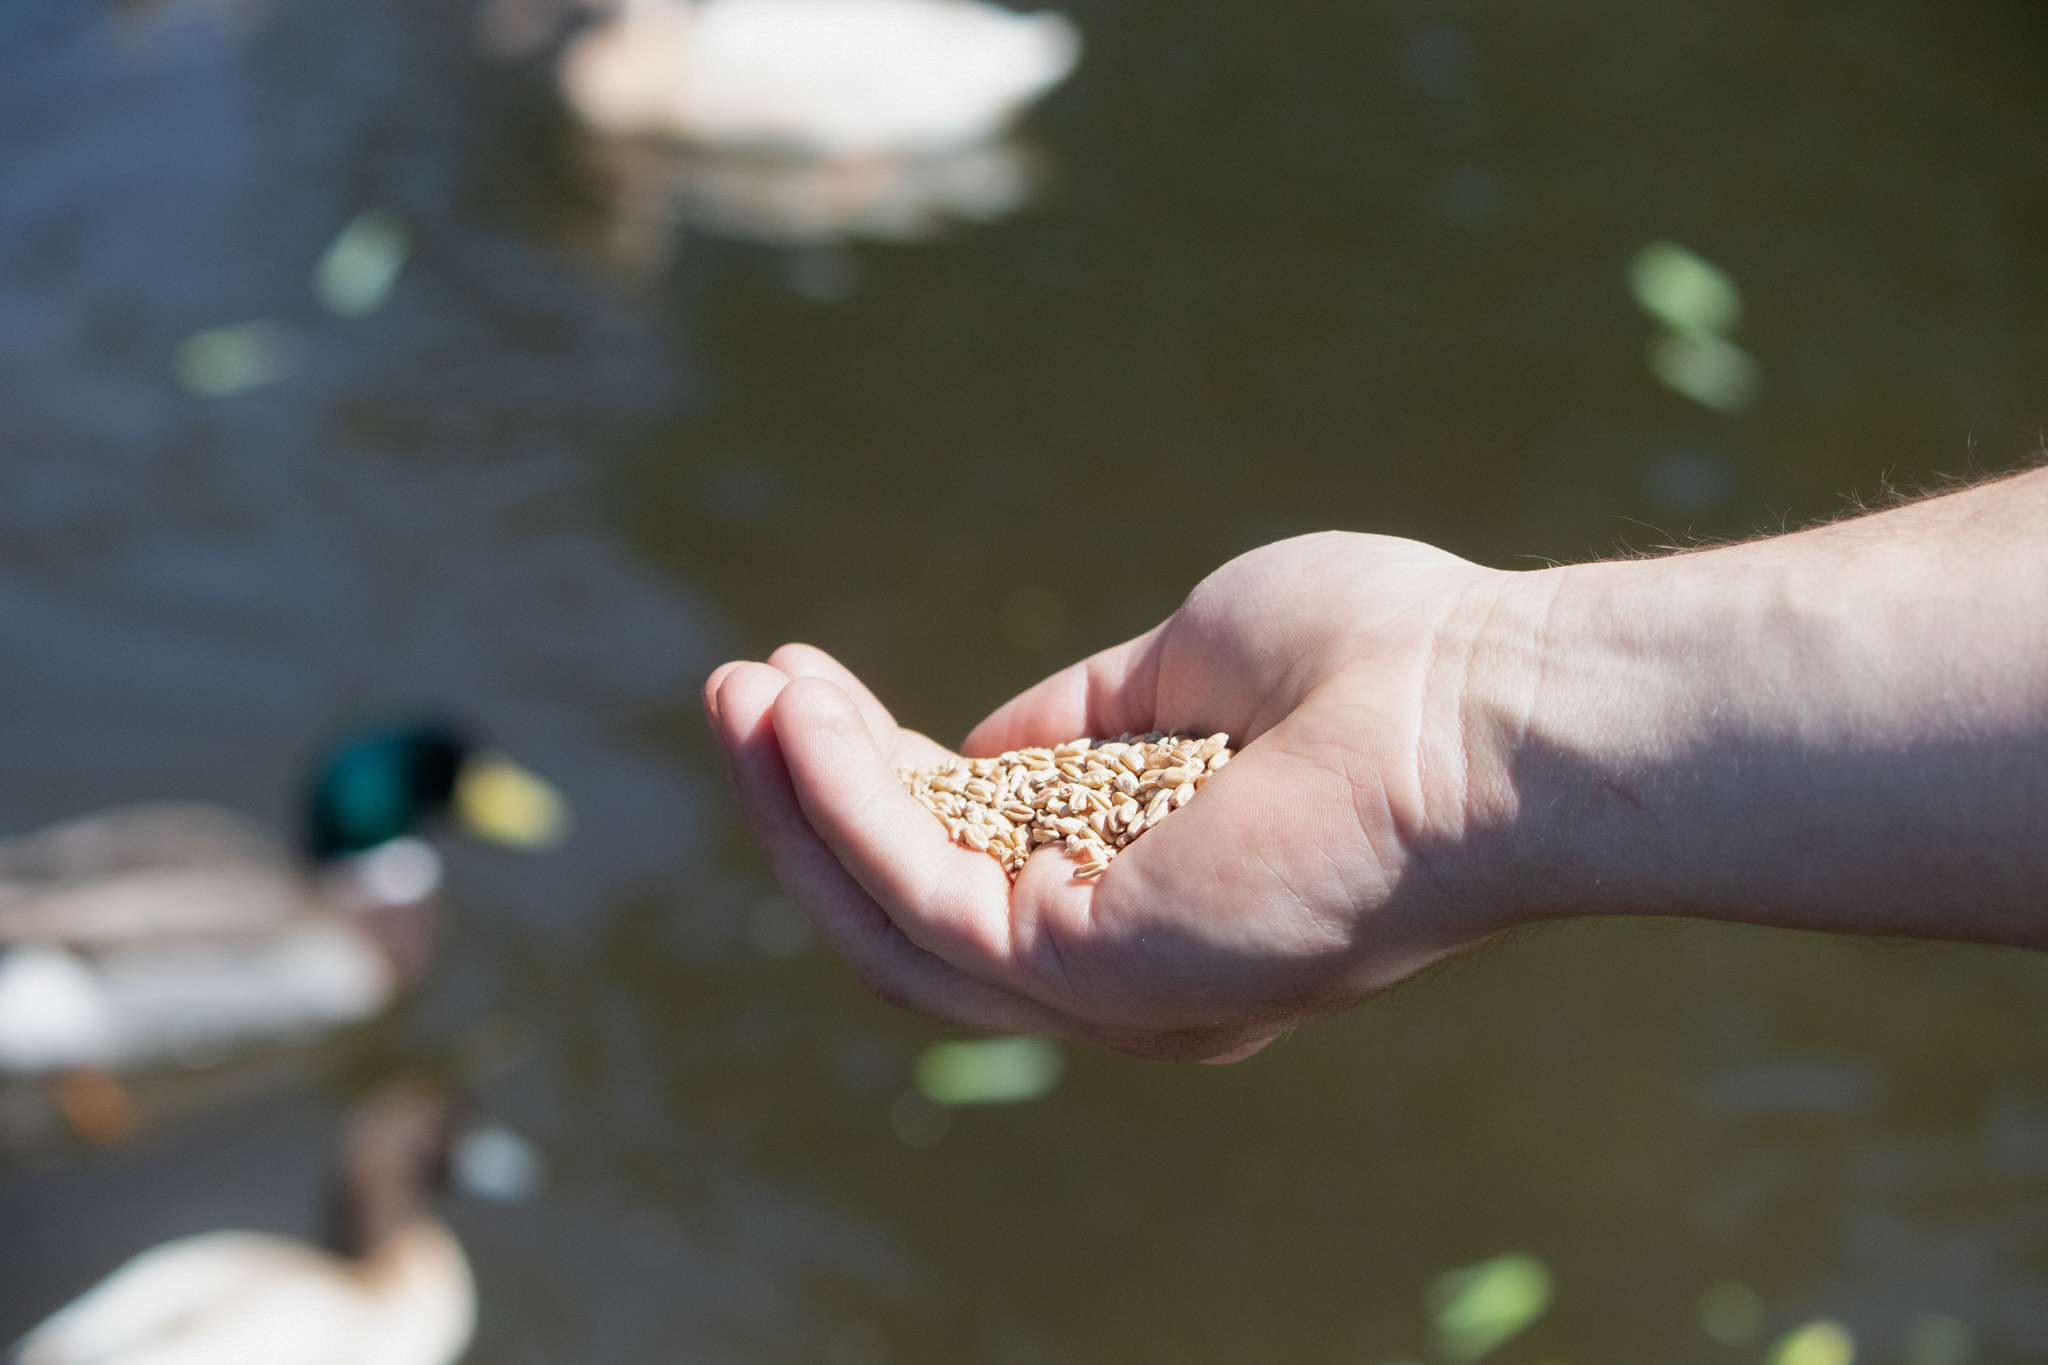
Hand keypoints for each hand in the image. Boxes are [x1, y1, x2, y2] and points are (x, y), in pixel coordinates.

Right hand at [704, 533, 1522, 1061]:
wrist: (1489, 705)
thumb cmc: (1377, 663)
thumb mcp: (1186, 669)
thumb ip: (1079, 722)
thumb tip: (976, 747)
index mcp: (1157, 901)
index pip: (976, 867)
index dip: (879, 781)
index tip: (805, 686)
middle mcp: (1129, 969)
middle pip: (911, 909)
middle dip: (812, 797)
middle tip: (738, 688)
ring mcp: (1112, 986)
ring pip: (894, 920)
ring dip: (800, 808)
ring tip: (736, 697)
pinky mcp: (1095, 969)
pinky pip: (924, 894)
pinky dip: (846, 808)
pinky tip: (796, 718)